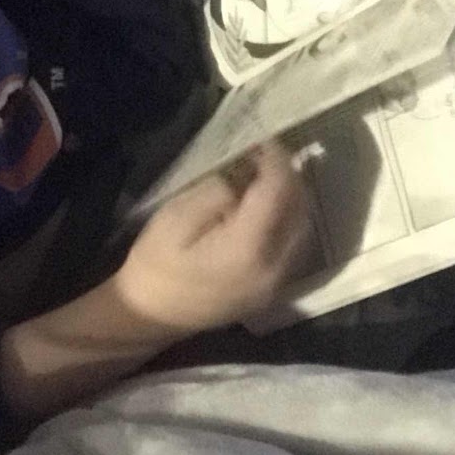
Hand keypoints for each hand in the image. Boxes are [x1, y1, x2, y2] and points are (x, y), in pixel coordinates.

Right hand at [115, 141, 310, 331]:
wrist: (150, 316)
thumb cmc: (156, 264)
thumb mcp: (175, 217)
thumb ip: (216, 191)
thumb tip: (244, 174)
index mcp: (248, 247)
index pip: (278, 192)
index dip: (277, 160)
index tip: (265, 139)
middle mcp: (273, 267)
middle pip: (300, 210)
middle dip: (288, 177)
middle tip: (266, 155)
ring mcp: (276, 284)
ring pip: (304, 230)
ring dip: (293, 199)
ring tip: (268, 178)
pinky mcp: (272, 291)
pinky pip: (295, 248)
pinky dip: (289, 221)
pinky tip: (269, 209)